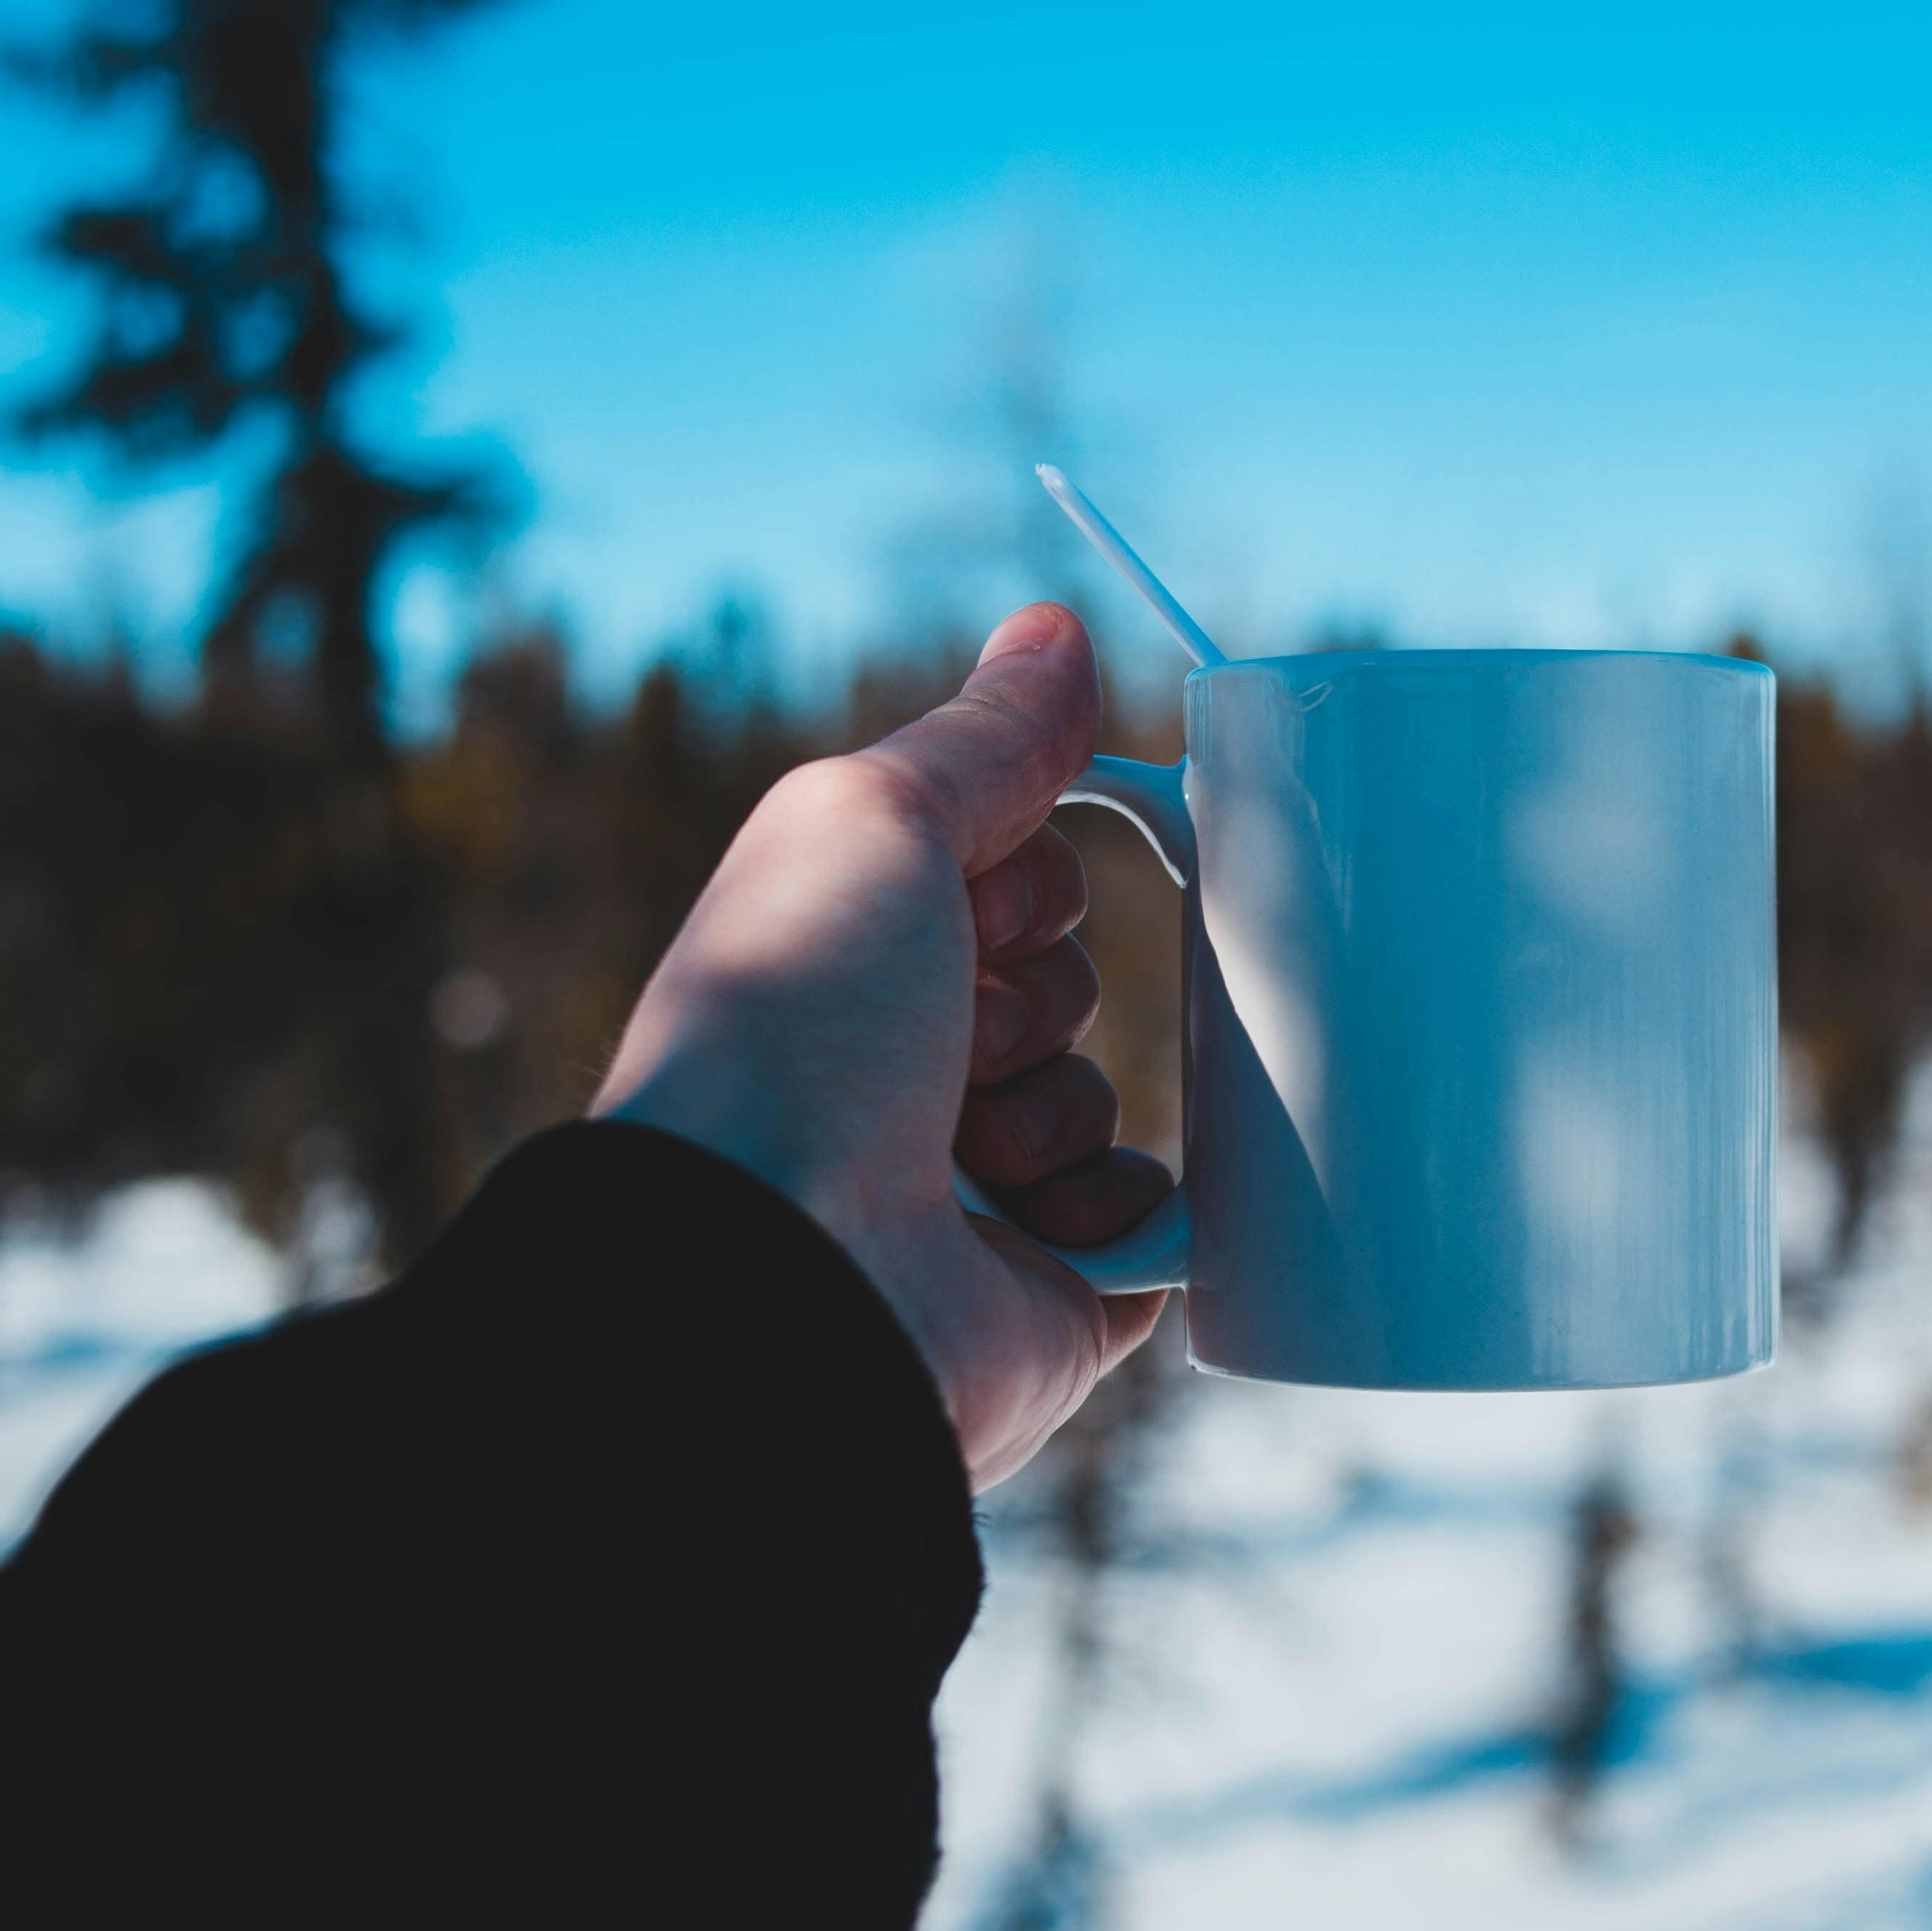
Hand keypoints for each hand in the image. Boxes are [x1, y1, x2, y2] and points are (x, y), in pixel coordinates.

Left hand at [591, 603, 1175, 1487]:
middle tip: (950, 1046)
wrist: (780, 1270)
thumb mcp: (874, 821)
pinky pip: (1151, 1222)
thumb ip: (983, 736)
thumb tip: (1058, 630)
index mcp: (848, 963)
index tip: (967, 912)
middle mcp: (895, 1075)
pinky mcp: (1042, 1300)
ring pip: (1102, 1098)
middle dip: (1034, 998)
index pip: (1015, 880)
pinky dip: (1115, 1214)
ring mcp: (967, 1193)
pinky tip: (1037, 1228)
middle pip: (1067, 981)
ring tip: (968, 1156)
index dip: (1017, 883)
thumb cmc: (794, 1030)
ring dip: (1057, 1111)